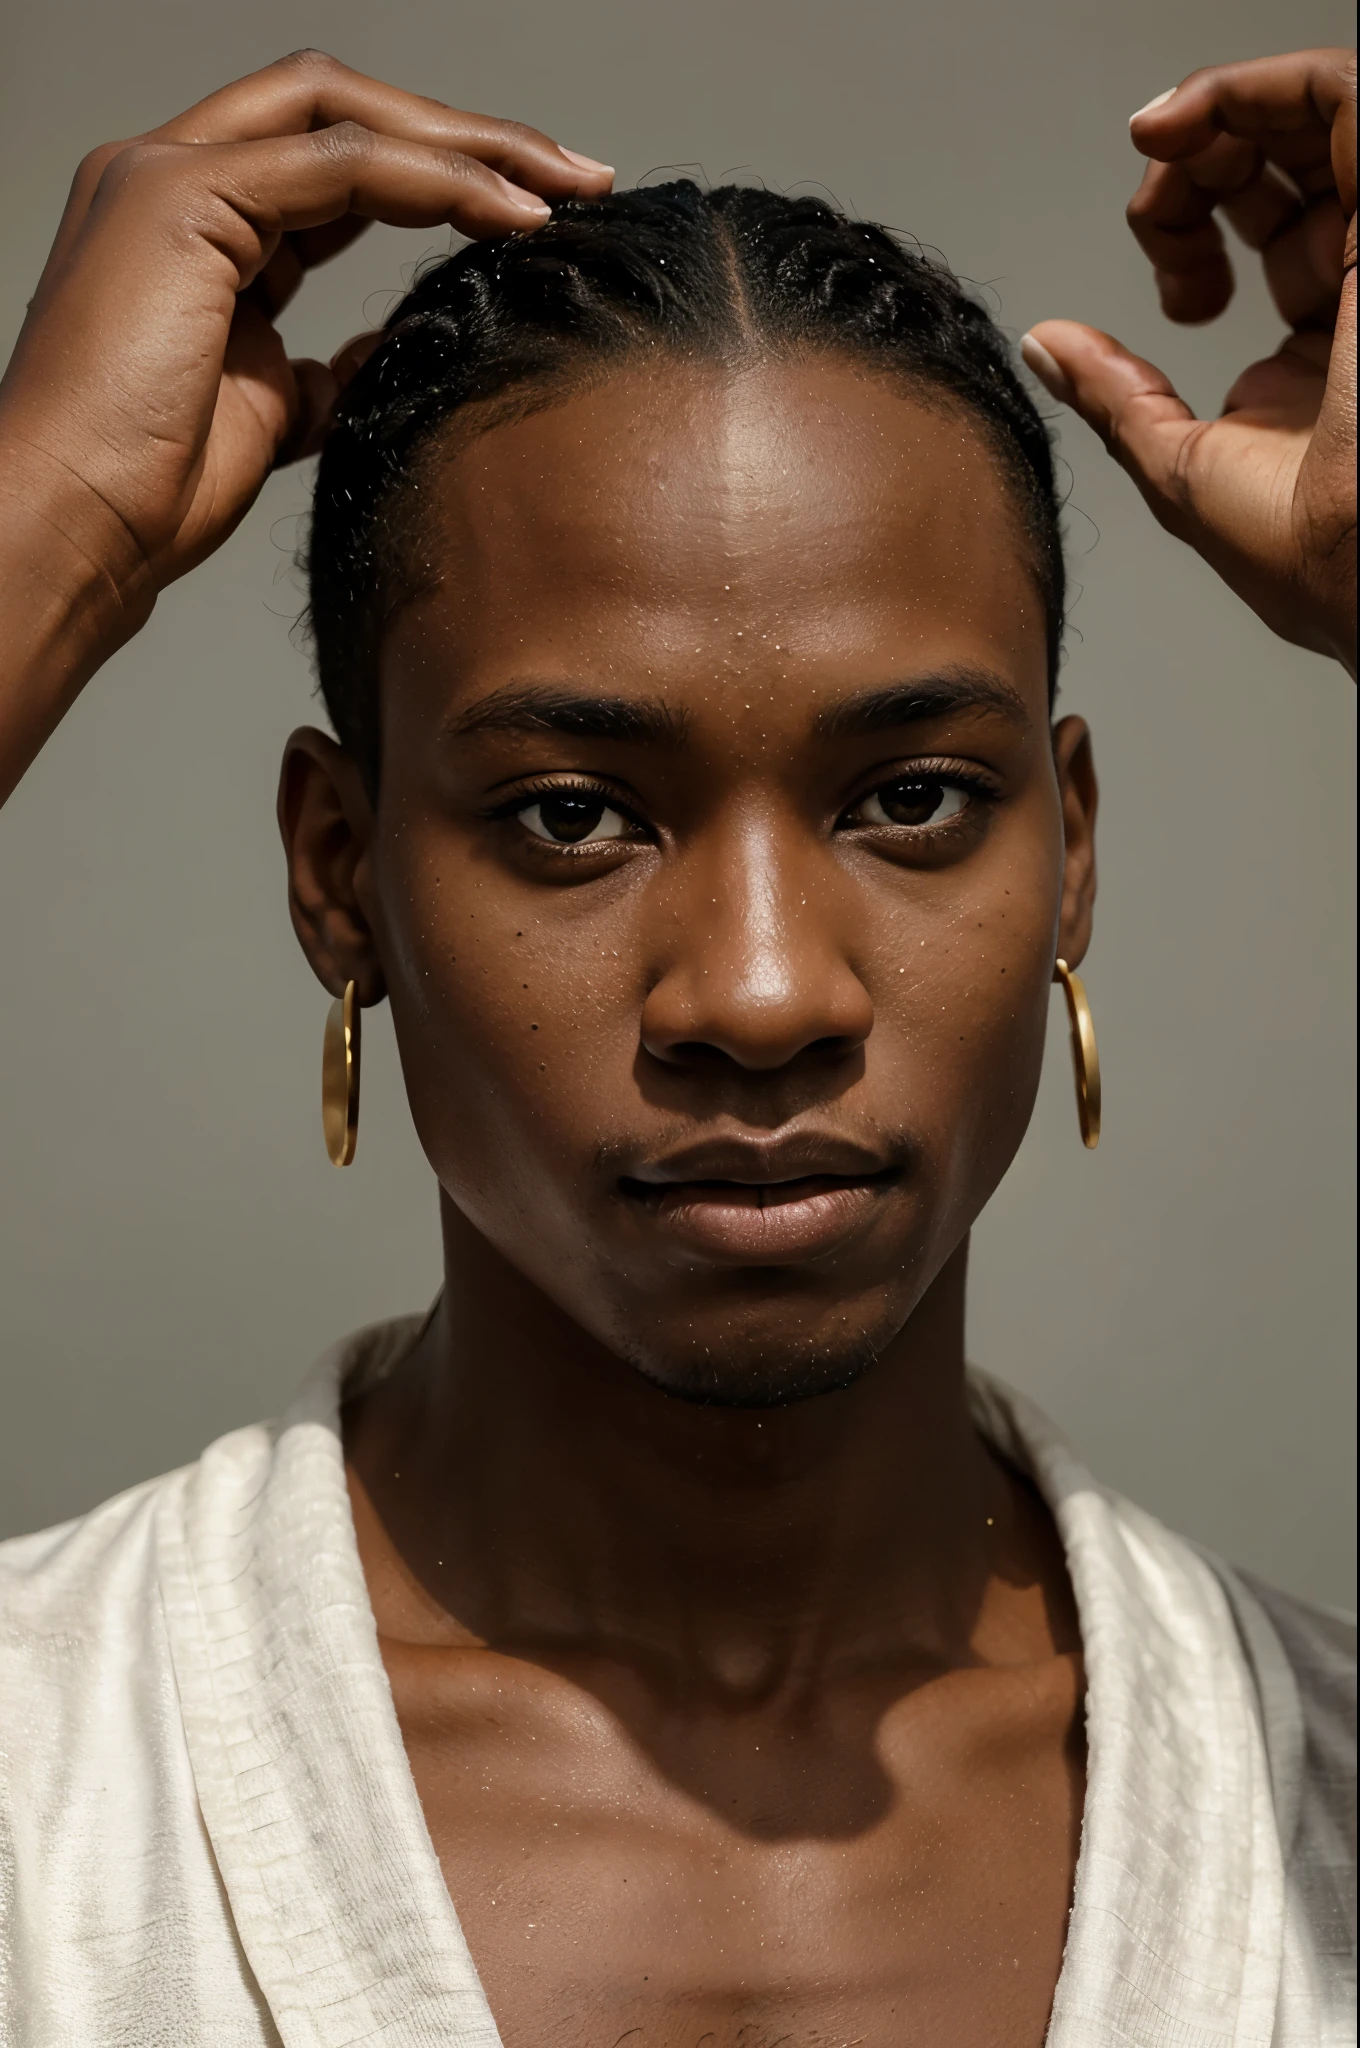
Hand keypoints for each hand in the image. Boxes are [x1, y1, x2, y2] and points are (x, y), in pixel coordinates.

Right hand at [0, 51, 611, 759]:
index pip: (331, 161)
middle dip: (468, 133)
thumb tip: (393, 356)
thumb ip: (325, 372)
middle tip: (577, 176)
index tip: (535, 215)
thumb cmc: (150, 492)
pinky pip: (338, 164)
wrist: (74, 527)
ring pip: (344, 115)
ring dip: (469, 143)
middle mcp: (170, 177)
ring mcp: (166, 176)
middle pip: (342, 111)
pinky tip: (508, 217)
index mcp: (192, 225)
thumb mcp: (268, 417)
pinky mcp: (178, 198)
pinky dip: (434, 182)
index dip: (438, 172)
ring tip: (565, 186)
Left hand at [1023, 49, 1355, 675]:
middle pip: (1289, 164)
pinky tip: (1198, 115)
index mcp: (1321, 350)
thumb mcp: (1183, 469)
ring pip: (1317, 117)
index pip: (1266, 234)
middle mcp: (1359, 290)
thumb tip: (1045, 346)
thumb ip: (1116, 398)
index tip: (1159, 265)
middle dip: (1199, 161)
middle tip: (1153, 194)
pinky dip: (1263, 86)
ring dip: (1224, 111)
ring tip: (1162, 141)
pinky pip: (1346, 96)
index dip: (1189, 221)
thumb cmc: (1311, 563)